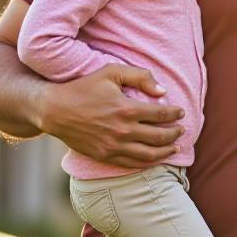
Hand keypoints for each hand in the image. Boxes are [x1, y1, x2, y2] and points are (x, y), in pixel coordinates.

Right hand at [40, 64, 183, 168]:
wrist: (54, 110)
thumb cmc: (83, 88)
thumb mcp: (110, 72)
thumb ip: (139, 76)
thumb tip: (163, 91)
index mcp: (126, 108)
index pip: (161, 114)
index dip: (175, 114)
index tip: (181, 112)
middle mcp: (123, 130)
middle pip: (160, 137)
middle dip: (175, 133)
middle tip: (181, 130)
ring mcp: (114, 146)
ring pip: (150, 155)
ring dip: (166, 152)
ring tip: (175, 147)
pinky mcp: (105, 156)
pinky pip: (133, 164)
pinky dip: (148, 162)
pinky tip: (155, 158)